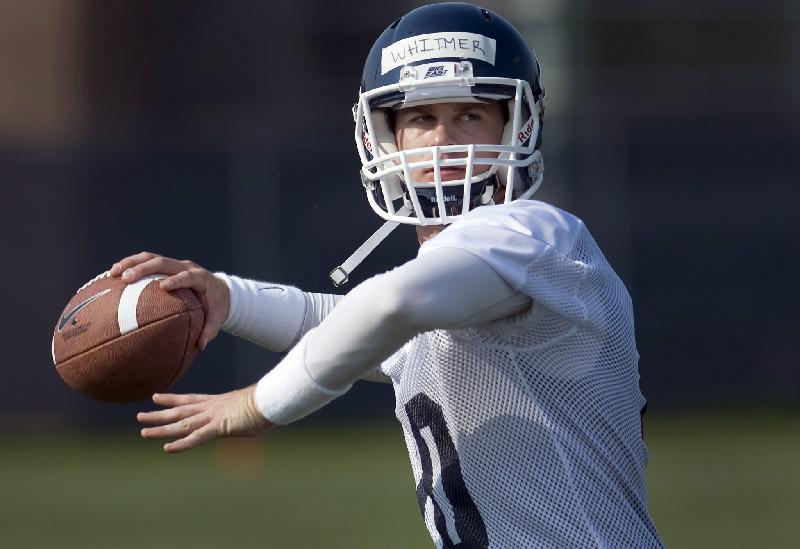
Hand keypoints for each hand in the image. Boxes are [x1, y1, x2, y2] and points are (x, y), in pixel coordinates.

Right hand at [110, 251, 229, 349]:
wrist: (218, 289)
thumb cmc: (216, 306)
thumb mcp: (217, 318)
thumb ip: (210, 330)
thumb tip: (201, 346)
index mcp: (201, 278)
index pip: (188, 276)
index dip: (177, 280)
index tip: (163, 286)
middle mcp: (187, 266)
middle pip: (164, 262)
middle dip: (144, 268)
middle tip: (126, 278)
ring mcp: (175, 264)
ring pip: (151, 257)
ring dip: (131, 263)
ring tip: (113, 273)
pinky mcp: (166, 265)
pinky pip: (146, 260)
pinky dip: (130, 264)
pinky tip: (113, 274)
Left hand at [137, 387, 272, 452]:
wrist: (270, 401)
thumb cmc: (264, 403)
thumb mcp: (247, 409)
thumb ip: (240, 414)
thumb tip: (246, 416)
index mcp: (216, 402)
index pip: (189, 399)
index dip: (171, 399)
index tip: (156, 397)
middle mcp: (210, 408)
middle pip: (179, 411)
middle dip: (159, 414)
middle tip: (140, 416)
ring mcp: (212, 417)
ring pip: (182, 424)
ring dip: (161, 428)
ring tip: (143, 431)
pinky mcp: (219, 427)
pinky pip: (196, 437)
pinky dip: (181, 443)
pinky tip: (167, 448)